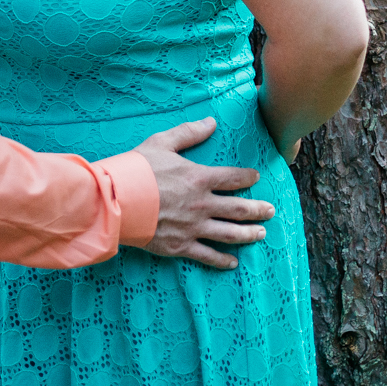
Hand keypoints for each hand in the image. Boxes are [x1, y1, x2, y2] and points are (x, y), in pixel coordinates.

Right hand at [132, 118, 273, 269]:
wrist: (116, 201)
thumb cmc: (137, 169)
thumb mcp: (162, 142)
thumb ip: (189, 133)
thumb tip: (211, 122)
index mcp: (199, 178)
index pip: (232, 178)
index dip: (248, 177)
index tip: (256, 177)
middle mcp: (201, 204)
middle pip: (238, 208)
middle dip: (258, 210)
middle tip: (271, 211)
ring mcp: (193, 227)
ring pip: (229, 233)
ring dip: (248, 234)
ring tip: (261, 234)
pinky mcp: (180, 246)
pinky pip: (207, 255)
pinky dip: (222, 260)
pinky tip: (233, 263)